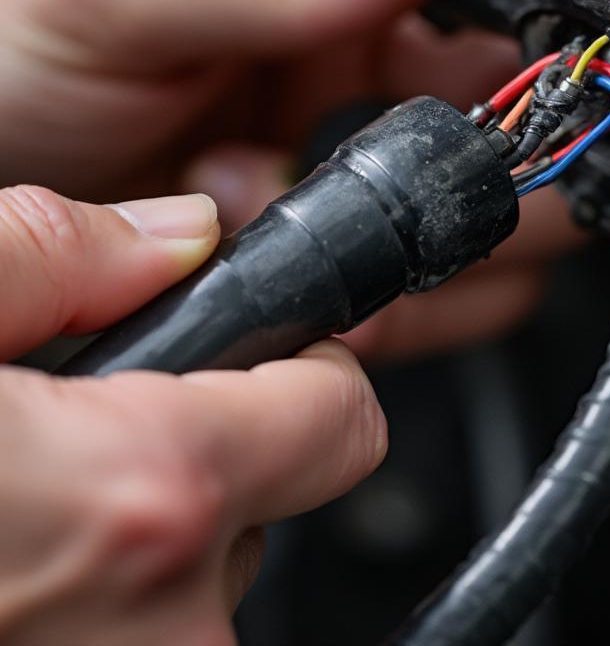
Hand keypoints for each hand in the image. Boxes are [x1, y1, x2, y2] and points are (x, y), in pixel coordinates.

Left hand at [0, 0, 586, 360]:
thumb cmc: (8, 57)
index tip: (577, 32)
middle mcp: (363, 54)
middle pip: (514, 82)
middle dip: (519, 126)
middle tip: (470, 151)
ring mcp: (362, 157)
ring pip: (498, 193)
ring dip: (456, 219)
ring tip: (339, 211)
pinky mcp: (355, 253)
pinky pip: (443, 284)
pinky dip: (419, 297)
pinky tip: (343, 280)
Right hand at [0, 186, 385, 644]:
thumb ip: (59, 255)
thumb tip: (175, 234)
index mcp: (143, 495)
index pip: (345, 417)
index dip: (315, 366)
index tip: (275, 351)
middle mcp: (163, 630)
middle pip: (283, 502)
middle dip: (224, 453)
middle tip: (115, 427)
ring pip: (212, 584)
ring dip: (161, 536)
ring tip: (50, 500)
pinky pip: (152, 633)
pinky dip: (119, 595)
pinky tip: (34, 558)